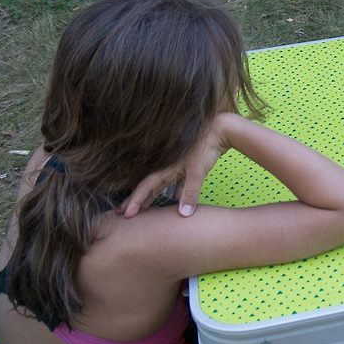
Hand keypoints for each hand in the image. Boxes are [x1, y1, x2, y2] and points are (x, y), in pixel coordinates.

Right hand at [119, 113, 233, 217]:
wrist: (221, 129)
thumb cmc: (206, 147)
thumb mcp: (197, 171)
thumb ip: (190, 192)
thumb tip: (183, 214)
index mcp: (167, 166)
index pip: (146, 185)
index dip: (135, 199)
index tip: (126, 213)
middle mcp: (169, 166)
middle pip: (149, 185)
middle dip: (137, 199)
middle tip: (122, 212)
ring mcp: (178, 165)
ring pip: (161, 185)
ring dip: (153, 196)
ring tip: (143, 209)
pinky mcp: (190, 165)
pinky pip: (177, 182)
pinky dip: (174, 191)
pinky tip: (174, 200)